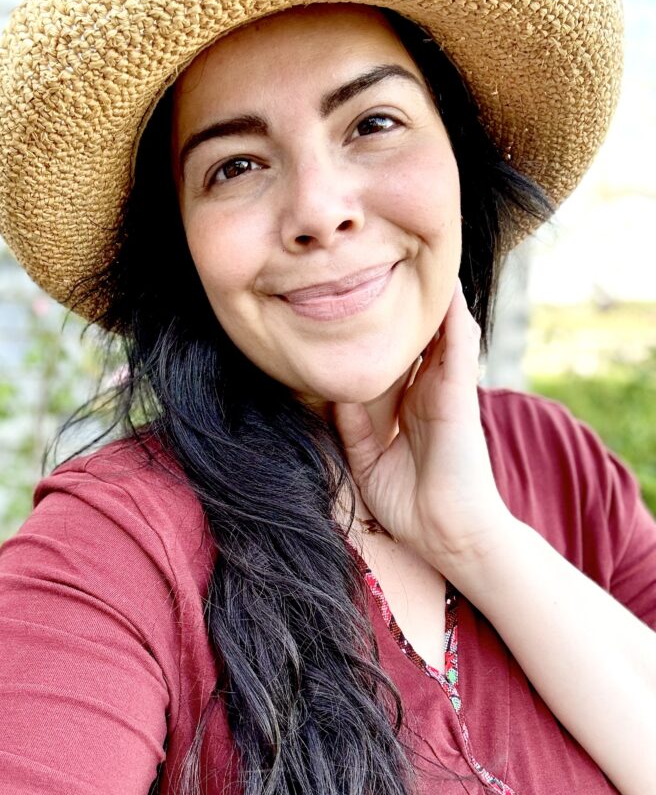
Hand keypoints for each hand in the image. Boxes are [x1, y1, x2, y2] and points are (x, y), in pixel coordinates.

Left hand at [333, 281, 512, 570]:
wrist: (447, 534)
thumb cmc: (411, 507)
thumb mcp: (368, 462)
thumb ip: (353, 427)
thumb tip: (331, 394)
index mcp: (408, 410)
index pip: (393, 362)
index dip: (377, 335)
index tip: (352, 306)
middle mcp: (429, 394)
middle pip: (416, 341)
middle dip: (401, 310)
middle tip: (379, 266)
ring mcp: (447, 391)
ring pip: (440, 334)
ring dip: (430, 302)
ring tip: (413, 260)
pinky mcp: (462, 394)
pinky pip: (460, 345)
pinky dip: (453, 316)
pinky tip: (445, 286)